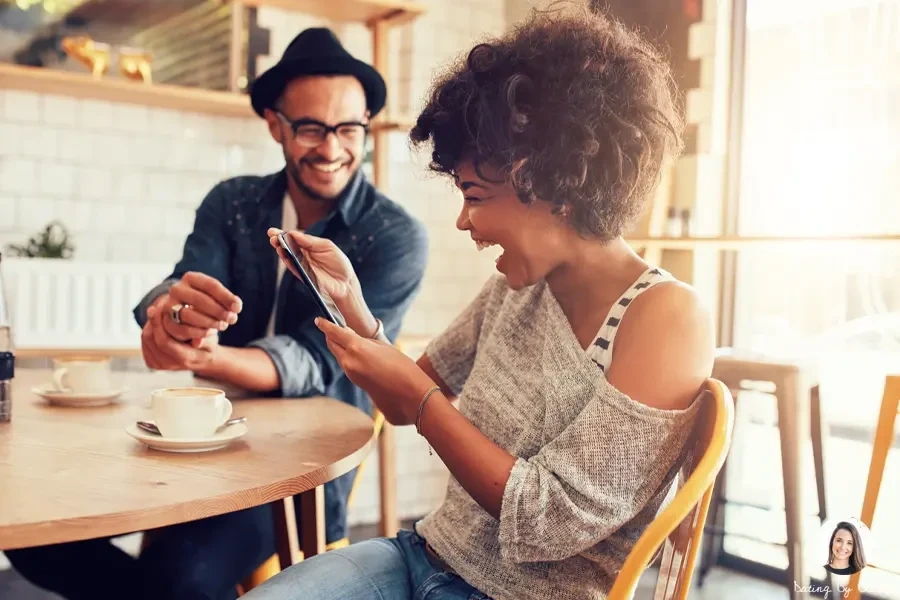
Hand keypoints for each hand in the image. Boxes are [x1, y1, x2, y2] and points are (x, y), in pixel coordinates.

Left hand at [141, 305, 217, 371]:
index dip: (159, 324)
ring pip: (146, 339)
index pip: (164, 342)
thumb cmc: (208, 344)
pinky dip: (149, 330)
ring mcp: (159, 365)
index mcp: (184, 359)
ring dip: (150, 324)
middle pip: (151, 339)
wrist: (203, 359)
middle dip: (153, 320)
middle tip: (156, 306)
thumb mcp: (211, 339)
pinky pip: (145, 342)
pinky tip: (157, 323)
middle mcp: (169, 365)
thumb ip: (205, 338)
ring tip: (158, 311)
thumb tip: (198, 341)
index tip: (160, 308)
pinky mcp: (152, 362)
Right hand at [152, 272, 241, 345]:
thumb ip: (227, 301)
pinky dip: (200, 332)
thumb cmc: (207, 302)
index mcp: (190, 278)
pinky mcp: (167, 322)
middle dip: (218, 311)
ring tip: (223, 326)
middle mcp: (177, 289)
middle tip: (232, 319)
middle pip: (200, 299)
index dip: (226, 297)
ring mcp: (169, 305)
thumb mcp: (217, 298)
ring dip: (209, 322)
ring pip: (189, 315)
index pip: (210, 285)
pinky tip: (211, 332)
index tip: (238, 308)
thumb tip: (236, 306)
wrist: (184, 311)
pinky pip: (183, 329)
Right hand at [267, 228, 358, 303]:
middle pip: (288, 246)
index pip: (294, 238)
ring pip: (288, 257)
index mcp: (309, 246)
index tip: (274, 231)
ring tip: (275, 242)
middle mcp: (303, 255)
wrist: (346, 282)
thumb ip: (311, 241)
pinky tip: (282, 253)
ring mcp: (302, 265)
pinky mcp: (303, 275)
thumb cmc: (339, 263)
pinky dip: (287, 260)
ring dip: (280, 249)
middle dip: (278, 240)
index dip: (284, 233)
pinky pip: (293, 267)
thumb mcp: (327, 246)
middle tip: (271, 234)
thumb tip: (294, 234)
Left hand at [315, 317, 436, 425]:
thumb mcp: (384, 347)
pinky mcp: (355, 382)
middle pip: (333, 345)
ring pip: (339, 355)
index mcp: (357, 348)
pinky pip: (346, 365)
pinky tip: (357, 354)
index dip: (326, 325)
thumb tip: (352, 337)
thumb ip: (365, 341)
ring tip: (347, 338)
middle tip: (333, 327)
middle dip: (331, 335)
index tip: (318, 320)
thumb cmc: (402, 367)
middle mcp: (349, 361)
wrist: (409, 394)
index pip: (335, 333)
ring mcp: (350, 373)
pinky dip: (347, 356)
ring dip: (340, 346)